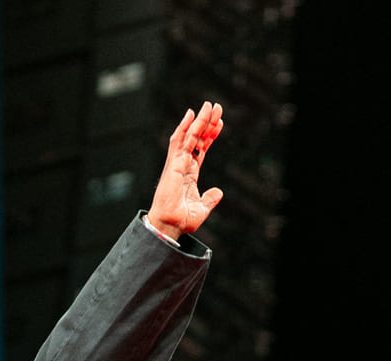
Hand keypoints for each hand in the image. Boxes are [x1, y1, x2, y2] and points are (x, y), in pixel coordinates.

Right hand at [147, 102, 223, 239]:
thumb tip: (219, 192)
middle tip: (217, 107)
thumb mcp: (202, 208)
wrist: (171, 225)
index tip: (219, 123)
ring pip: (189, 136)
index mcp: (189, 174)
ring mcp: (177, 163)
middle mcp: (183, 165)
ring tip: (209, 106)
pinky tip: (191, 114)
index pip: (201, 149)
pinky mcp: (173, 164)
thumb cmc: (182, 220)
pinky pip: (179, 142)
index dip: (210, 136)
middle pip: (197, 138)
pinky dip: (184, 127)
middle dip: (207, 123)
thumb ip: (210, 198)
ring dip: (199, 120)